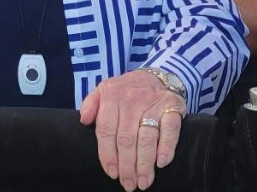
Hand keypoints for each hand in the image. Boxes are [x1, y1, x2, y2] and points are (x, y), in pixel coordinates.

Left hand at [79, 69, 187, 191]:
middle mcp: (132, 100)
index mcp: (112, 97)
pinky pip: (170, 129)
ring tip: (143, 182)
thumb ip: (91, 104)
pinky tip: (161, 162)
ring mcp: (154, 103)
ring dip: (145, 163)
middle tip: (128, 184)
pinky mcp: (172, 107)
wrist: (159, 74)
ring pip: (147, 138)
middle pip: (127, 139)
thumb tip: (83, 120)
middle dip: (127, 165)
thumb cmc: (128, 90)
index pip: (106, 131)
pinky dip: (167, 147)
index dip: (107, 155)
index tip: (111, 172)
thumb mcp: (104, 89)